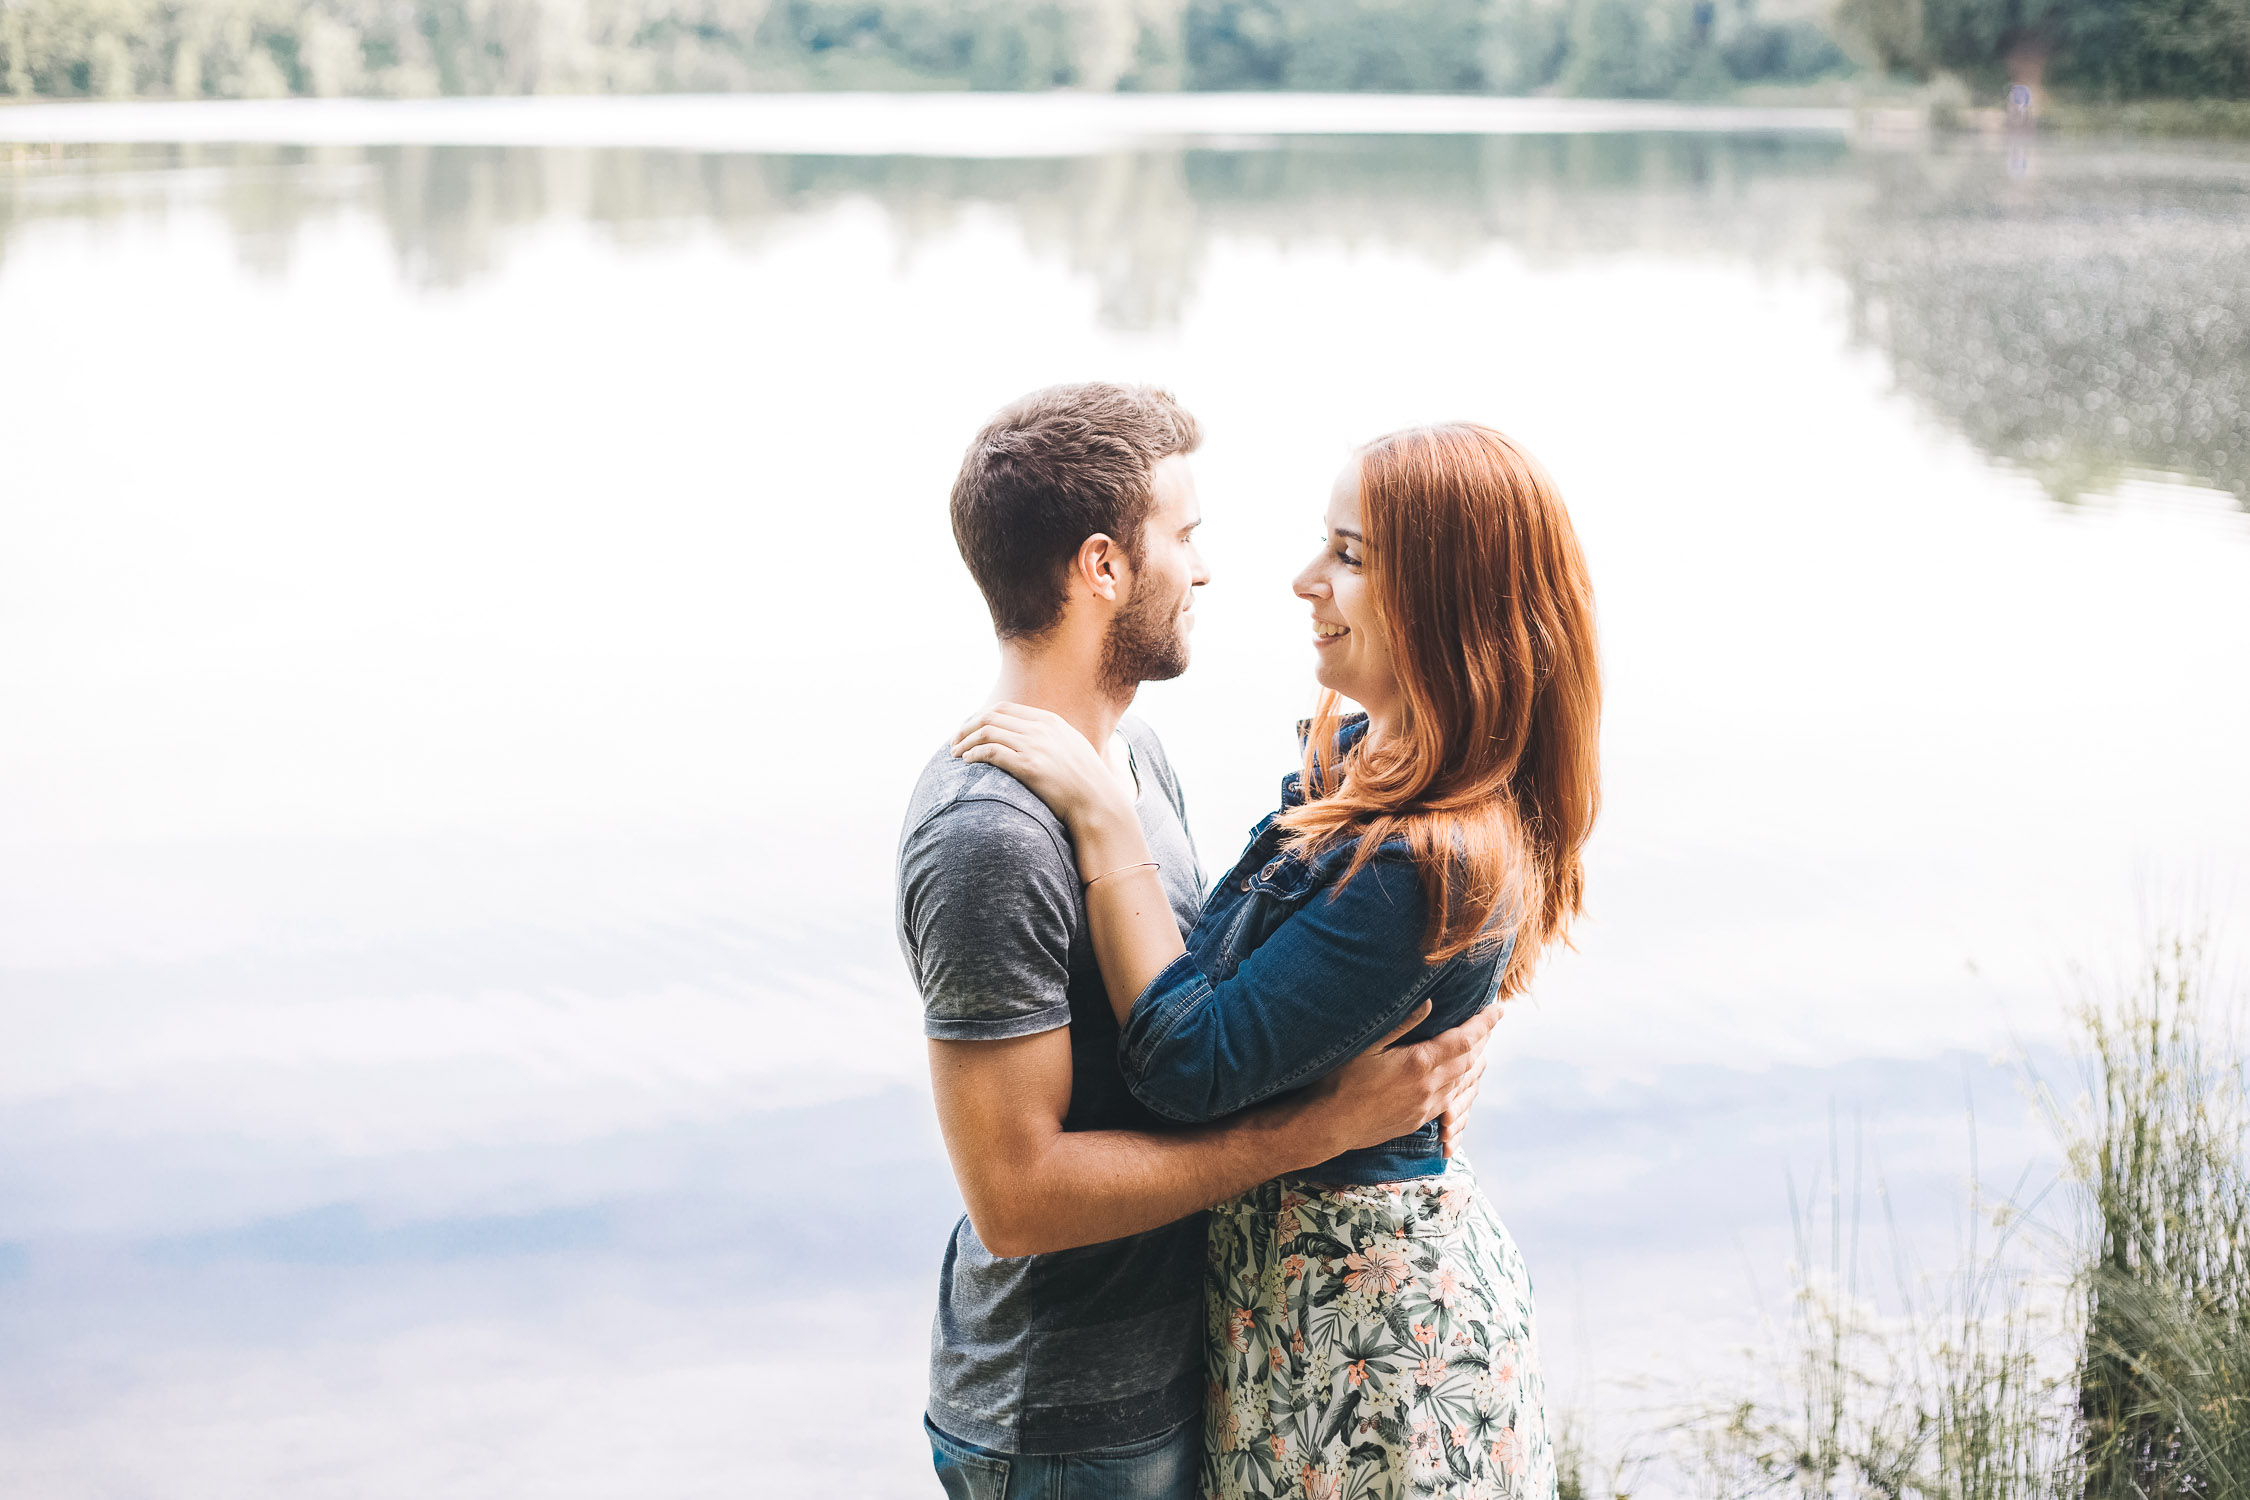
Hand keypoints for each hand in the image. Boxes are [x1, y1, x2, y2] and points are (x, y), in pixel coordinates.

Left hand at [954, 704, 1132, 838]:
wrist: (1097, 802)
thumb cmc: (1084, 781)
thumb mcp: (1070, 747)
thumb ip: (1050, 738)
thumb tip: (1026, 739)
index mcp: (1050, 721)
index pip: (1004, 708)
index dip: (980, 717)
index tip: (969, 730)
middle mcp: (1041, 729)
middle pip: (991, 716)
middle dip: (967, 727)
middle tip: (955, 742)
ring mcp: (1035, 746)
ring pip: (987, 732)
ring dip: (966, 741)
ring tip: (955, 753)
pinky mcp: (1029, 766)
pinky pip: (992, 752)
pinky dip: (974, 754)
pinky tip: (968, 761)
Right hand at [1294, 1001, 1501, 1162]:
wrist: (1327, 1125)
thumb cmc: (1340, 1080)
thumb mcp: (1367, 1044)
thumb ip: (1401, 1022)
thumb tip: (1430, 1001)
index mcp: (1419, 1063)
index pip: (1465, 1038)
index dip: (1484, 1023)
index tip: (1499, 1009)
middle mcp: (1429, 1087)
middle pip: (1469, 1059)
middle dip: (1482, 1038)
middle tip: (1490, 1021)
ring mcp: (1425, 1107)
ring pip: (1462, 1081)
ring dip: (1474, 1061)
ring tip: (1479, 1046)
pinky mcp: (1417, 1120)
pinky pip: (1450, 1099)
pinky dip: (1460, 1082)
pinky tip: (1456, 1077)